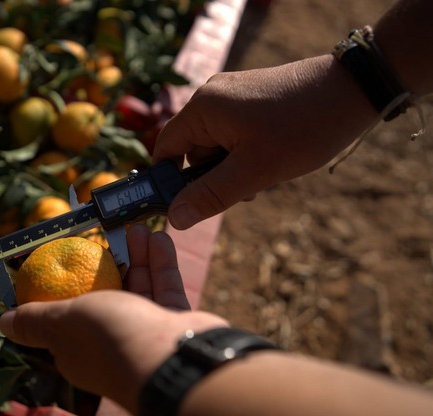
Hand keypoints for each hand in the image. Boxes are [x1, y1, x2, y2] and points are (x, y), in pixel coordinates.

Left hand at [0, 224, 225, 412]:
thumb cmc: (112, 338)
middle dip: (104, 260)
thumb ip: (36, 319)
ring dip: (136, 255)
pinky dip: (160, 263)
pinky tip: (158, 237)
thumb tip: (3, 322)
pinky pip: (164, 288)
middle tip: (105, 232)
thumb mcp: (62, 323)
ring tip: (133, 226)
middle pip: (103, 293)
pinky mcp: (172, 323)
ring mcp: (143, 332)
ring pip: (137, 286)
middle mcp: (110, 339)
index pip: (63, 311)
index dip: (60, 283)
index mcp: (78, 346)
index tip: (61, 253)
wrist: (177, 361)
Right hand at [154, 55, 377, 229]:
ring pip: (216, 145)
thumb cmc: (303, 129)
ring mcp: (233, 96)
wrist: (354, 91)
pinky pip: (233, 134)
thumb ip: (210, 195)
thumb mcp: (254, 171)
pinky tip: (270, 161)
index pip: (165, 148)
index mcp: (203, 108)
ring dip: (232, 168)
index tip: (182, 207)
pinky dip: (245, 154)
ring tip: (264, 175)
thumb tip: (174, 219)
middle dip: (211, 177)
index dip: (167, 180)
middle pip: (192, 149)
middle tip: (243, 192)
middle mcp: (212, 97)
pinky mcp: (251, 99)